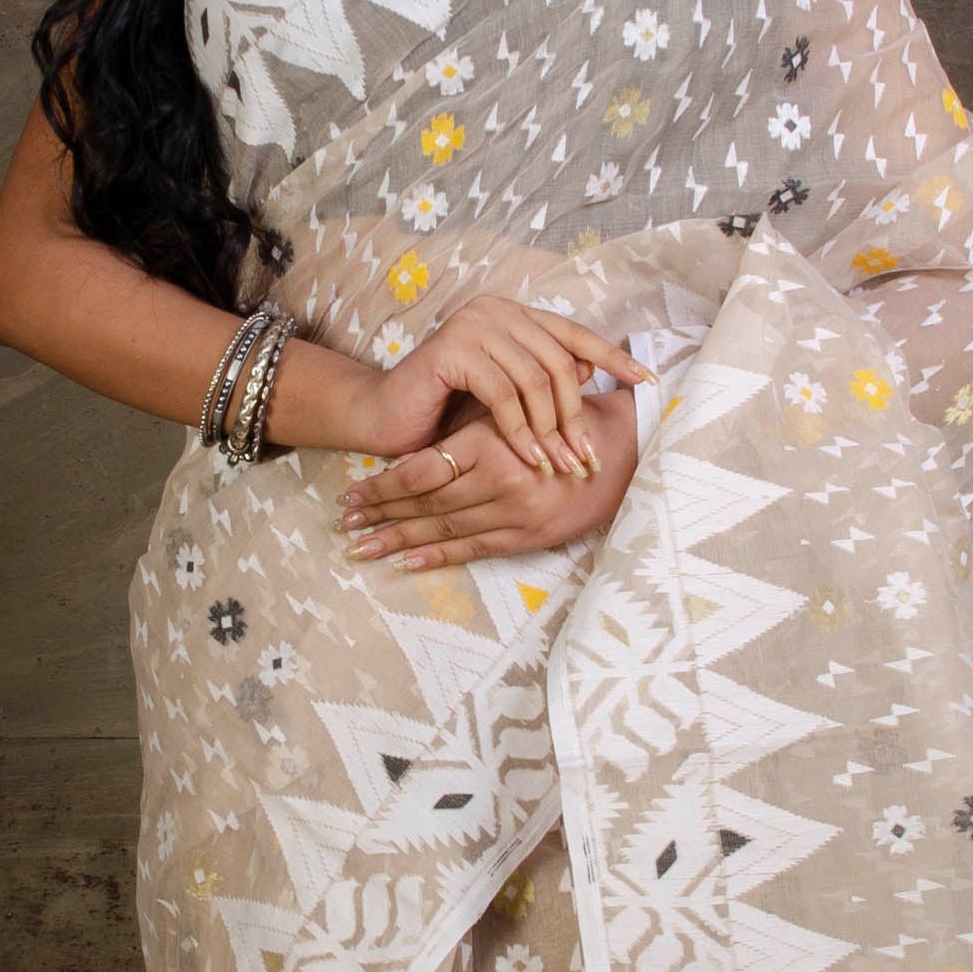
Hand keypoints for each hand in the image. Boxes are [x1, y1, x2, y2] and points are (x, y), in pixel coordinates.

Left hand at [339, 387, 640, 569]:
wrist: (627, 454)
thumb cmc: (565, 422)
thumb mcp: (517, 410)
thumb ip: (473, 425)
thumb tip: (413, 449)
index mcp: (494, 443)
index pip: (423, 471)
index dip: (383, 486)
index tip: (353, 493)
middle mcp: (502, 481)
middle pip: (426, 503)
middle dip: (381, 514)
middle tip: (345, 523)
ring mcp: (516, 513)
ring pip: (445, 528)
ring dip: (399, 539)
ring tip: (363, 547)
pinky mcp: (529, 536)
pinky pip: (474, 548)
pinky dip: (438, 555)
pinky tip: (407, 561)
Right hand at [355, 292, 647, 473]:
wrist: (385, 418)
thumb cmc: (446, 412)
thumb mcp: (506, 399)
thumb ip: (542, 383)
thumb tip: (589, 377)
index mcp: (514, 315)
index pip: (574, 334)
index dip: (612, 357)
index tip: (646, 381)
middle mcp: (495, 310)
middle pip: (559, 361)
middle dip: (576, 415)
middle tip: (586, 457)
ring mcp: (473, 325)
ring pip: (534, 379)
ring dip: (551, 430)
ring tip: (560, 466)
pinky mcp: (453, 349)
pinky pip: (503, 393)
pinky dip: (520, 430)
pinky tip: (530, 458)